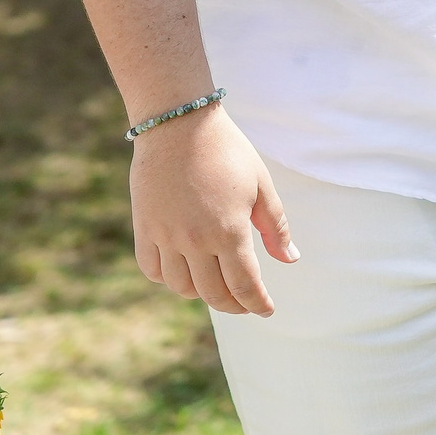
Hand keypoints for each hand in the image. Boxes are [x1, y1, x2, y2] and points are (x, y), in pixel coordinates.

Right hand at [127, 105, 299, 314]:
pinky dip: (168, 279)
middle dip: (234, 305)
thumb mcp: (261, 185)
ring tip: (216, 287)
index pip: (245, 285)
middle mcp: (195, 241)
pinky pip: (152, 270)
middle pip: (214, 293)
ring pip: (182, 287)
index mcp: (229, 231)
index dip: (258, 303)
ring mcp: (165, 237)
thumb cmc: (227, 151)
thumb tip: (291, 260)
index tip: (267, 310)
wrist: (179, 124)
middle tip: (246, 303)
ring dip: (202, 294)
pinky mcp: (144, 228)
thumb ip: (275, 227)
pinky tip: (183, 273)